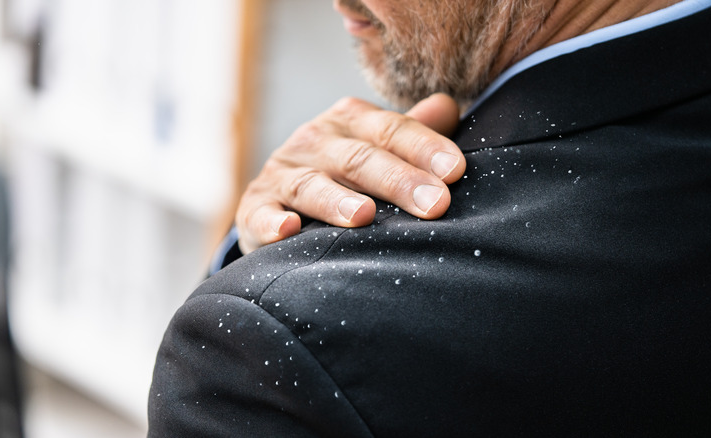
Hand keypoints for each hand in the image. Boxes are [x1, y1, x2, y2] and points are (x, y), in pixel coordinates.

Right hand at [235, 93, 464, 253]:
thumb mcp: (375, 147)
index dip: (424, 148)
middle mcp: (315, 141)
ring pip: (310, 185)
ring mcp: (282, 173)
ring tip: (364, 216)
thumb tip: (449, 107)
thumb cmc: (345, 175)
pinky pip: (262, 214)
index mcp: (349, 122)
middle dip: (397, 180)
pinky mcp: (255, 206)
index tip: (455, 171)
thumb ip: (411, 133)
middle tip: (433, 203)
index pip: (391, 130)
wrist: (279, 197)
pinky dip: (272, 221)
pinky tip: (289, 230)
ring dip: (336, 201)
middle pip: (359, 158)